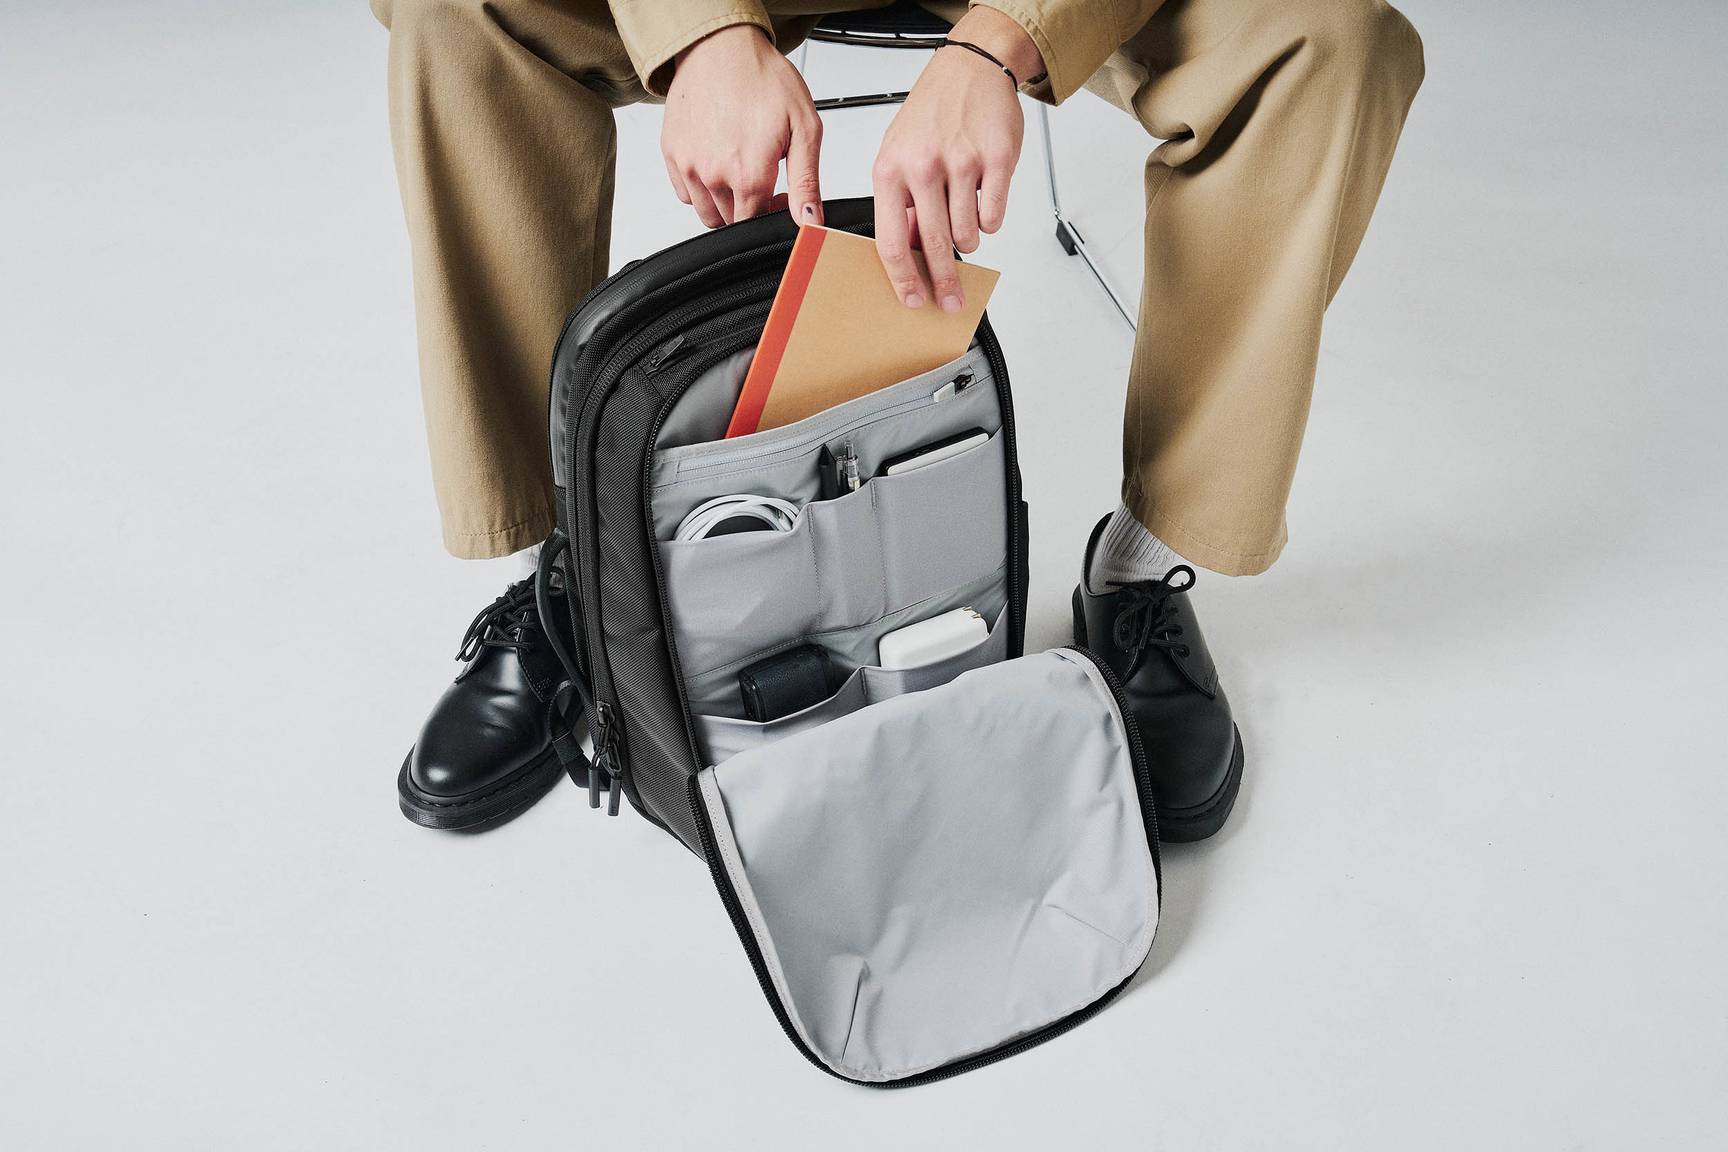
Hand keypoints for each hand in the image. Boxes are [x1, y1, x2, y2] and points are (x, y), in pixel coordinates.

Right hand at [662, 25, 823, 227]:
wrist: (721, 46)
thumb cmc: (763, 78)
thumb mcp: (804, 127)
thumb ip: (807, 181)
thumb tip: (811, 220)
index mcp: (748, 174)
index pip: (755, 223)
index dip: (769, 213)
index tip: (777, 193)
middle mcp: (713, 175)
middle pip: (731, 220)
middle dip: (748, 207)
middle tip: (759, 175)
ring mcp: (688, 166)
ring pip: (706, 212)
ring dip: (724, 201)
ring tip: (737, 166)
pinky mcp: (672, 153)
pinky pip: (685, 192)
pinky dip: (700, 187)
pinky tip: (715, 161)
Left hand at [871, 8, 1042, 309]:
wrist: (969, 69)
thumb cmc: (931, 115)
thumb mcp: (899, 155)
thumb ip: (903, 204)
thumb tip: (911, 253)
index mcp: (889, 170)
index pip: (890, 241)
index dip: (902, 279)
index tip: (913, 300)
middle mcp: (922, 167)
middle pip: (932, 245)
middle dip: (944, 282)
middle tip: (951, 301)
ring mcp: (960, 162)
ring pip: (967, 234)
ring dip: (968, 239)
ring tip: (965, 219)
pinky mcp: (995, 159)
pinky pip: (994, 216)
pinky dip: (990, 218)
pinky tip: (983, 198)